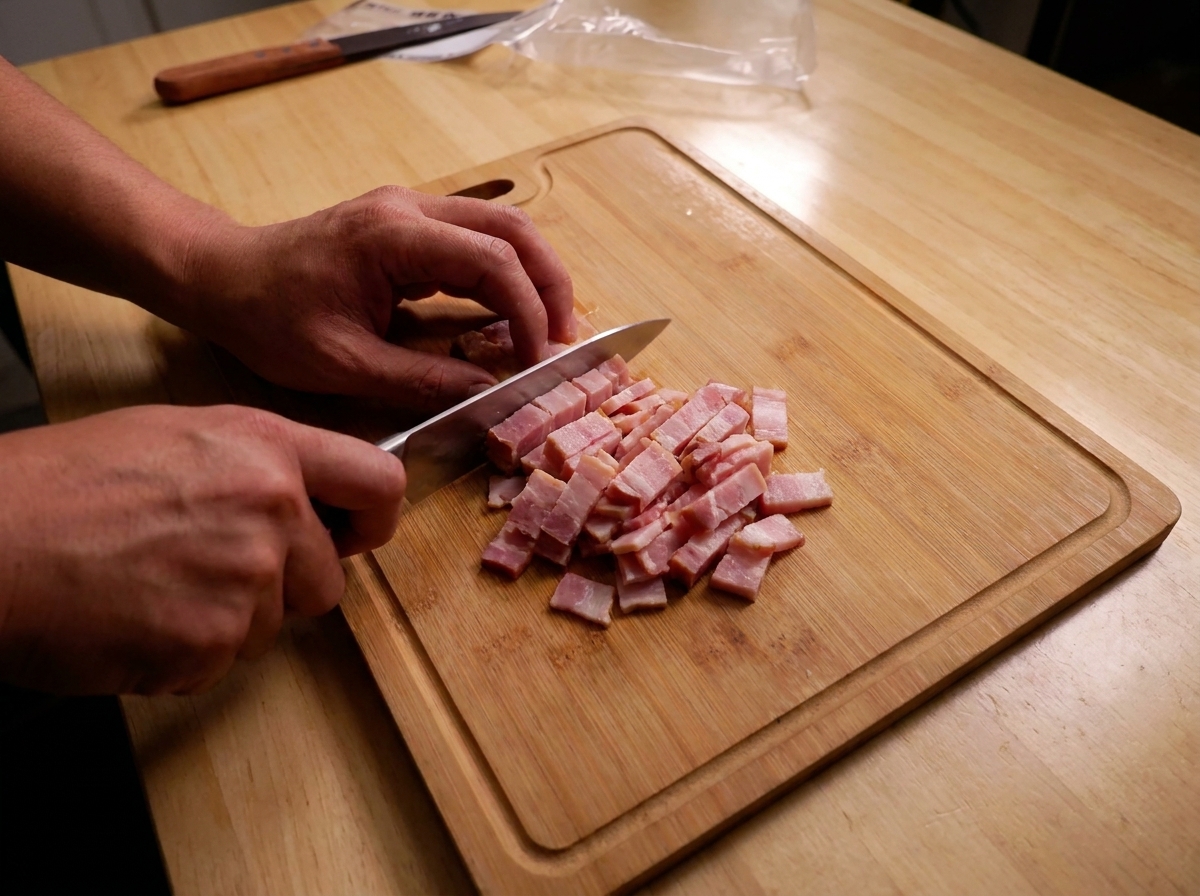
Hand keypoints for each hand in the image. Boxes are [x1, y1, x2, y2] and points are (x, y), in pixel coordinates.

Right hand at [0, 404, 404, 694]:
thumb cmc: (64, 483)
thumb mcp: (179, 436)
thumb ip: (259, 466)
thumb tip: (305, 502)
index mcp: (267, 448)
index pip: (379, 483)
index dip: (373, 518)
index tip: (355, 535)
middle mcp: (272, 510)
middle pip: (326, 579)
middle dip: (281, 586)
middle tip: (205, 568)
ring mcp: (246, 580)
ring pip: (271, 626)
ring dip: (225, 621)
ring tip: (153, 584)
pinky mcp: (210, 642)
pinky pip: (219, 662)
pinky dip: (182, 654)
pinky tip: (134, 617)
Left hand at [175, 187, 575, 410]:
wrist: (222, 276)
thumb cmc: (270, 319)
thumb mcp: (343, 364)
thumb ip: (421, 381)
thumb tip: (489, 395)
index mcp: (393, 235)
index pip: (491, 261)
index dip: (527, 311)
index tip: (538, 359)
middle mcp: (410, 208)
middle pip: (512, 230)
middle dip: (550, 285)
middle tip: (565, 341)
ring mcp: (410, 210)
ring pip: (501, 230)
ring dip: (534, 278)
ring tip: (549, 332)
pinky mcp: (408, 226)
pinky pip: (476, 242)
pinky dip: (505, 278)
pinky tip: (510, 319)